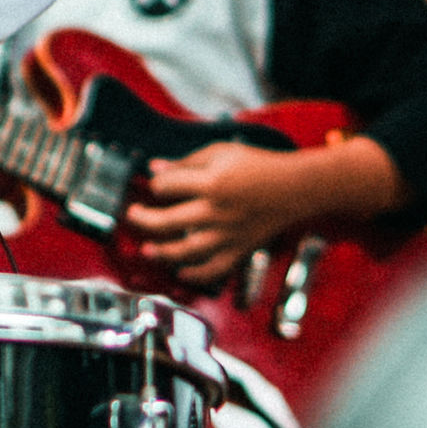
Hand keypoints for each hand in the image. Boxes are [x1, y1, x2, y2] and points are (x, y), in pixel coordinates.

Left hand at [124, 143, 336, 288]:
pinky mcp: (238, 250)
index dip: (155, 186)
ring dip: (161, 252)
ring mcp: (226, 235)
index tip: (155, 186)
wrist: (294, 188)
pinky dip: (194, 274)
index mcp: (211, 183)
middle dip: (143, 219)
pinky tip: (180, 271)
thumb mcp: (221, 153)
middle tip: (133, 216)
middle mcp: (216, 212)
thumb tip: (154, 168)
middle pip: (166, 222)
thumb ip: (186, 162)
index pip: (167, 188)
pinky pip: (212, 270)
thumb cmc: (258, 166)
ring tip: (147, 250)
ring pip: (184, 251)